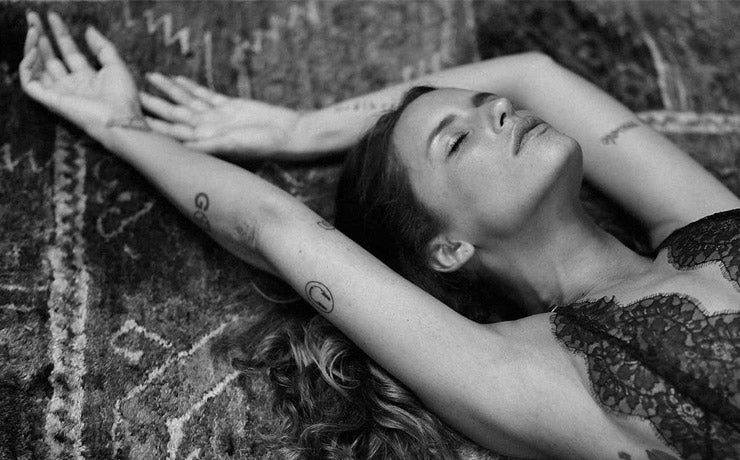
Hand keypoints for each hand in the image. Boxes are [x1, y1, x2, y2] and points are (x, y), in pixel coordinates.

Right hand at [19, 11, 143, 139]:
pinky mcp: (52, 101)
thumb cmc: (123, 97)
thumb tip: (88, 29)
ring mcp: (61, 94)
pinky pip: (30, 83)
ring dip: (32, 48)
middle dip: (41, 37)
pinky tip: (33, 50)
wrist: (120, 118)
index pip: (69, 52)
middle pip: (50, 58)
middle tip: (33, 17)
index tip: (52, 16)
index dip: (60, 34)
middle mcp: (72, 86)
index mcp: (87, 78)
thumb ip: (102, 47)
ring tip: (32, 30)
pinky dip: (27, 66)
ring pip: (37, 69)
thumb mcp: (116, 65)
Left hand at [141, 74, 301, 158]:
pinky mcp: (229, 106)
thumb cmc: (262, 144)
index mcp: (206, 140)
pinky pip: (205, 94)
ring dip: (170, 90)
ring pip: (188, 100)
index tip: (136, 119)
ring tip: (152, 77)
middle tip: (135, 94)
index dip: (156, 125)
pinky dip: (192, 86)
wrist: (286, 133)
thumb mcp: (233, 145)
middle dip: (157, 104)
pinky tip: (179, 79)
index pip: (174, 132)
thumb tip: (183, 150)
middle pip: (176, 113)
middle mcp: (208, 129)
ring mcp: (218, 116)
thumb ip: (208, 146)